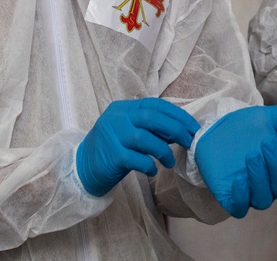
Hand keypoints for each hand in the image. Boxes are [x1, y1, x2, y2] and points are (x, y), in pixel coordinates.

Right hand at [76, 98, 199, 196]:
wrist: (83, 168)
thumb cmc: (113, 148)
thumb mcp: (130, 131)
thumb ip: (150, 127)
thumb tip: (182, 129)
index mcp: (123, 108)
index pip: (155, 105)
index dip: (177, 114)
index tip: (193, 126)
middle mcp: (116, 118)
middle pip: (152, 118)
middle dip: (175, 129)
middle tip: (189, 142)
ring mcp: (112, 137)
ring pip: (145, 138)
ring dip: (164, 151)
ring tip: (170, 162)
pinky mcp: (111, 157)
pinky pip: (137, 159)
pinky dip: (150, 166)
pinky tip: (153, 171)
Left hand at [195, 106, 276, 217]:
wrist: (218, 125)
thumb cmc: (249, 124)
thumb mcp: (271, 117)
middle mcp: (271, 184)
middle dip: (276, 168)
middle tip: (266, 143)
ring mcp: (251, 192)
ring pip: (263, 200)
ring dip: (260, 179)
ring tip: (251, 155)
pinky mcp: (230, 197)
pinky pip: (239, 208)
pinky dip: (241, 197)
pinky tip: (239, 178)